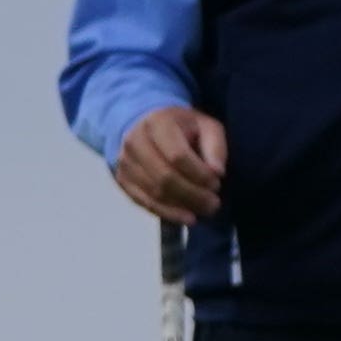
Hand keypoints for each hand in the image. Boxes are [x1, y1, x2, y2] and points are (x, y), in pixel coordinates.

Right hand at [112, 107, 227, 223]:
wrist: (144, 124)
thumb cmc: (182, 126)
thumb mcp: (206, 126)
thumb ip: (215, 146)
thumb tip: (217, 172)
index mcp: (157, 123)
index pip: (177, 156)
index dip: (199, 174)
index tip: (217, 183)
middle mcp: (135, 142)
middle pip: (164, 177)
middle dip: (192, 194)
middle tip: (214, 204)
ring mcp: (125, 162)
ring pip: (153, 192)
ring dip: (181, 206)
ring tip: (204, 210)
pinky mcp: (122, 179)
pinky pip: (143, 201)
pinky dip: (166, 212)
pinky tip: (186, 217)